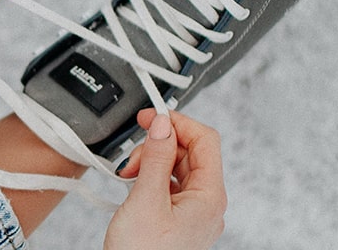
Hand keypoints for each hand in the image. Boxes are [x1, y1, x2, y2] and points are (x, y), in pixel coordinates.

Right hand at [104, 110, 226, 249]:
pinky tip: (132, 184)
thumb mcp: (146, 199)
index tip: (151, 116)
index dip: (178, 122)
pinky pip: (170, 186)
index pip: (205, 140)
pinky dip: (151, 178)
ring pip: (178, 168)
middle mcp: (207, 203)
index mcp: (209, 196)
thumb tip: (164, 124)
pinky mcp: (178, 220)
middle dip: (159, 145)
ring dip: (152, 161)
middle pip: (190, 152)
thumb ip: (157, 157)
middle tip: (132, 154)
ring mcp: (194, 213)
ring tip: (128, 174)